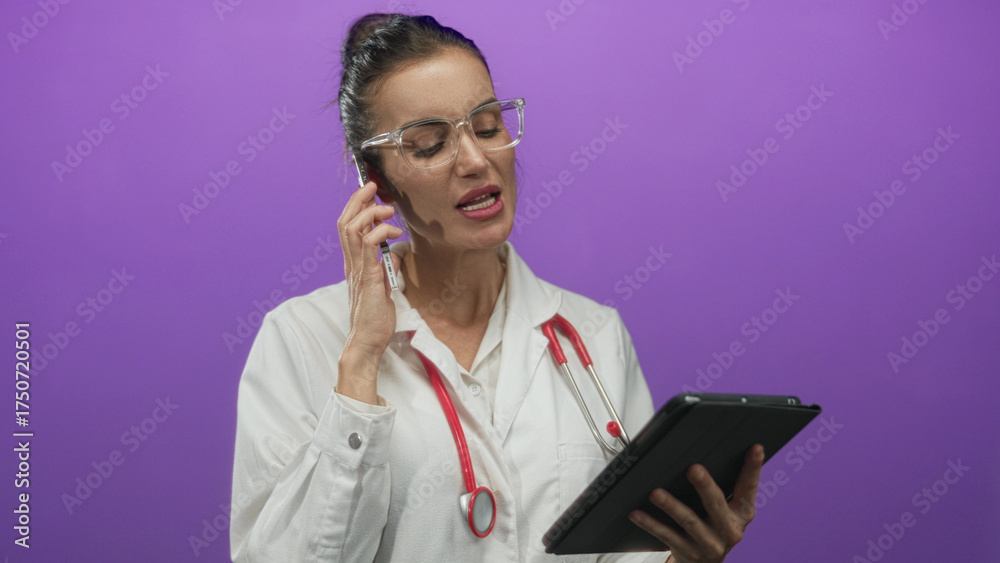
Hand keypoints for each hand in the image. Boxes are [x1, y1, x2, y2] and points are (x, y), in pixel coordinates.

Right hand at [336, 181, 403, 398]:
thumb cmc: (374, 317)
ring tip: (388, 211)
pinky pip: (368, 246)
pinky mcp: (368, 278)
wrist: (367, 341)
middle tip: (374, 187)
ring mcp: (358, 270)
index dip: (355, 205)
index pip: (347, 226)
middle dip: (359, 199)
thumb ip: (384, 267)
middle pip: (345, 221)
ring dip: (371, 213)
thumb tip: (394, 253)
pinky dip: (379, 233)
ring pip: (353, 229)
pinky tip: (393, 235)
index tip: (369, 192)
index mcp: (353, 264)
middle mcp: (351, 264)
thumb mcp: (383, 286)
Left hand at [629, 444, 763, 562]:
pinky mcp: (689, 552)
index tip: (755, 448)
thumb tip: (706, 450)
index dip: (753, 468)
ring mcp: (709, 543)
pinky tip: (637, 513)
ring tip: (655, 493)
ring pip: (689, 521)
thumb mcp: (726, 510)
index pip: (749, 488)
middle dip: (705, 486)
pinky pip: (667, 536)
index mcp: (742, 513)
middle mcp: (729, 529)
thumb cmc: (714, 527)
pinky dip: (651, 524)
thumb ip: (723, 487)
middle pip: (716, 504)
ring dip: (671, 506)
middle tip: (693, 469)